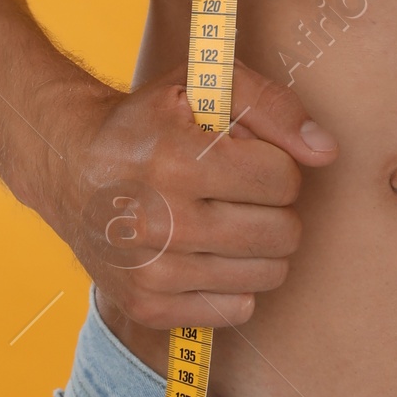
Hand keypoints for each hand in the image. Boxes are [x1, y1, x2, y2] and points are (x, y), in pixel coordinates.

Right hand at [40, 62, 336, 328]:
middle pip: (281, 233)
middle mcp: (162, 222)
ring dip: (261, 246)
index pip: (283, 180)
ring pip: (267, 275)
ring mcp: (153, 272)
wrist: (70, 163)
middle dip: (275, 207)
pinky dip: (235, 282)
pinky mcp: (148, 306)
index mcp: (177, 161)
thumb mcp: (204, 86)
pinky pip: (237, 309)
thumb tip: (326, 152)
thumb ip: (274, 107)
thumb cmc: (149, 120)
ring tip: (227, 218)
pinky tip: (208, 252)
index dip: (276, 164)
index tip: (248, 158)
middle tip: (242, 191)